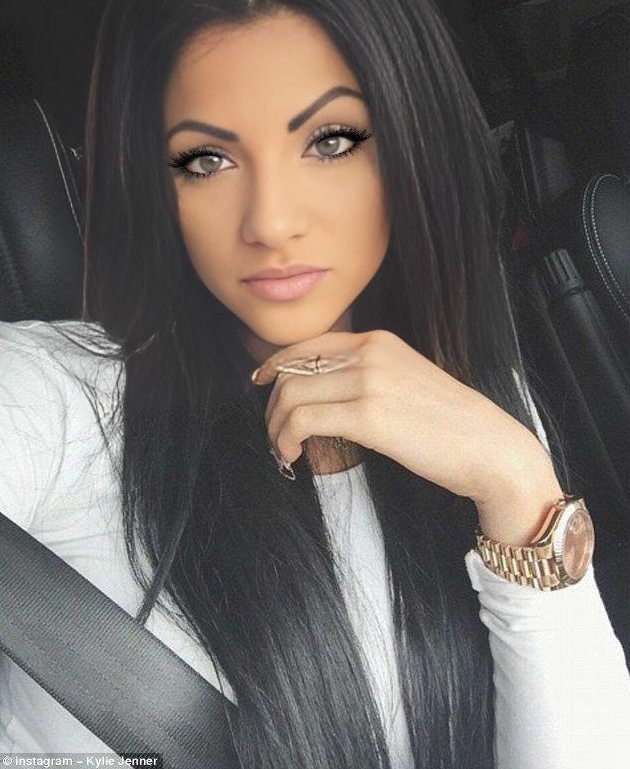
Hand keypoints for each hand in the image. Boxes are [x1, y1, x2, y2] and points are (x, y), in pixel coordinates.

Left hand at [252, 329, 551, 504]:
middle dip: (273, 405)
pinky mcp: (369, 415)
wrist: (490, 447)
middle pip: (293, 371)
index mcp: (379, 342)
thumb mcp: (407, 381)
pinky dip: (288, 439)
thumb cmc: (452, 425)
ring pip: (292, 394)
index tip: (261, 383)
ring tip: (283, 450)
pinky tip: (293, 456)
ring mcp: (369, 381)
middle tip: (276, 433)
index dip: (276, 364)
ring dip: (276, 427)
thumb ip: (369, 377)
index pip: (309, 344)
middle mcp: (370, 353)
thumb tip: (327, 394)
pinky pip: (304, 419)